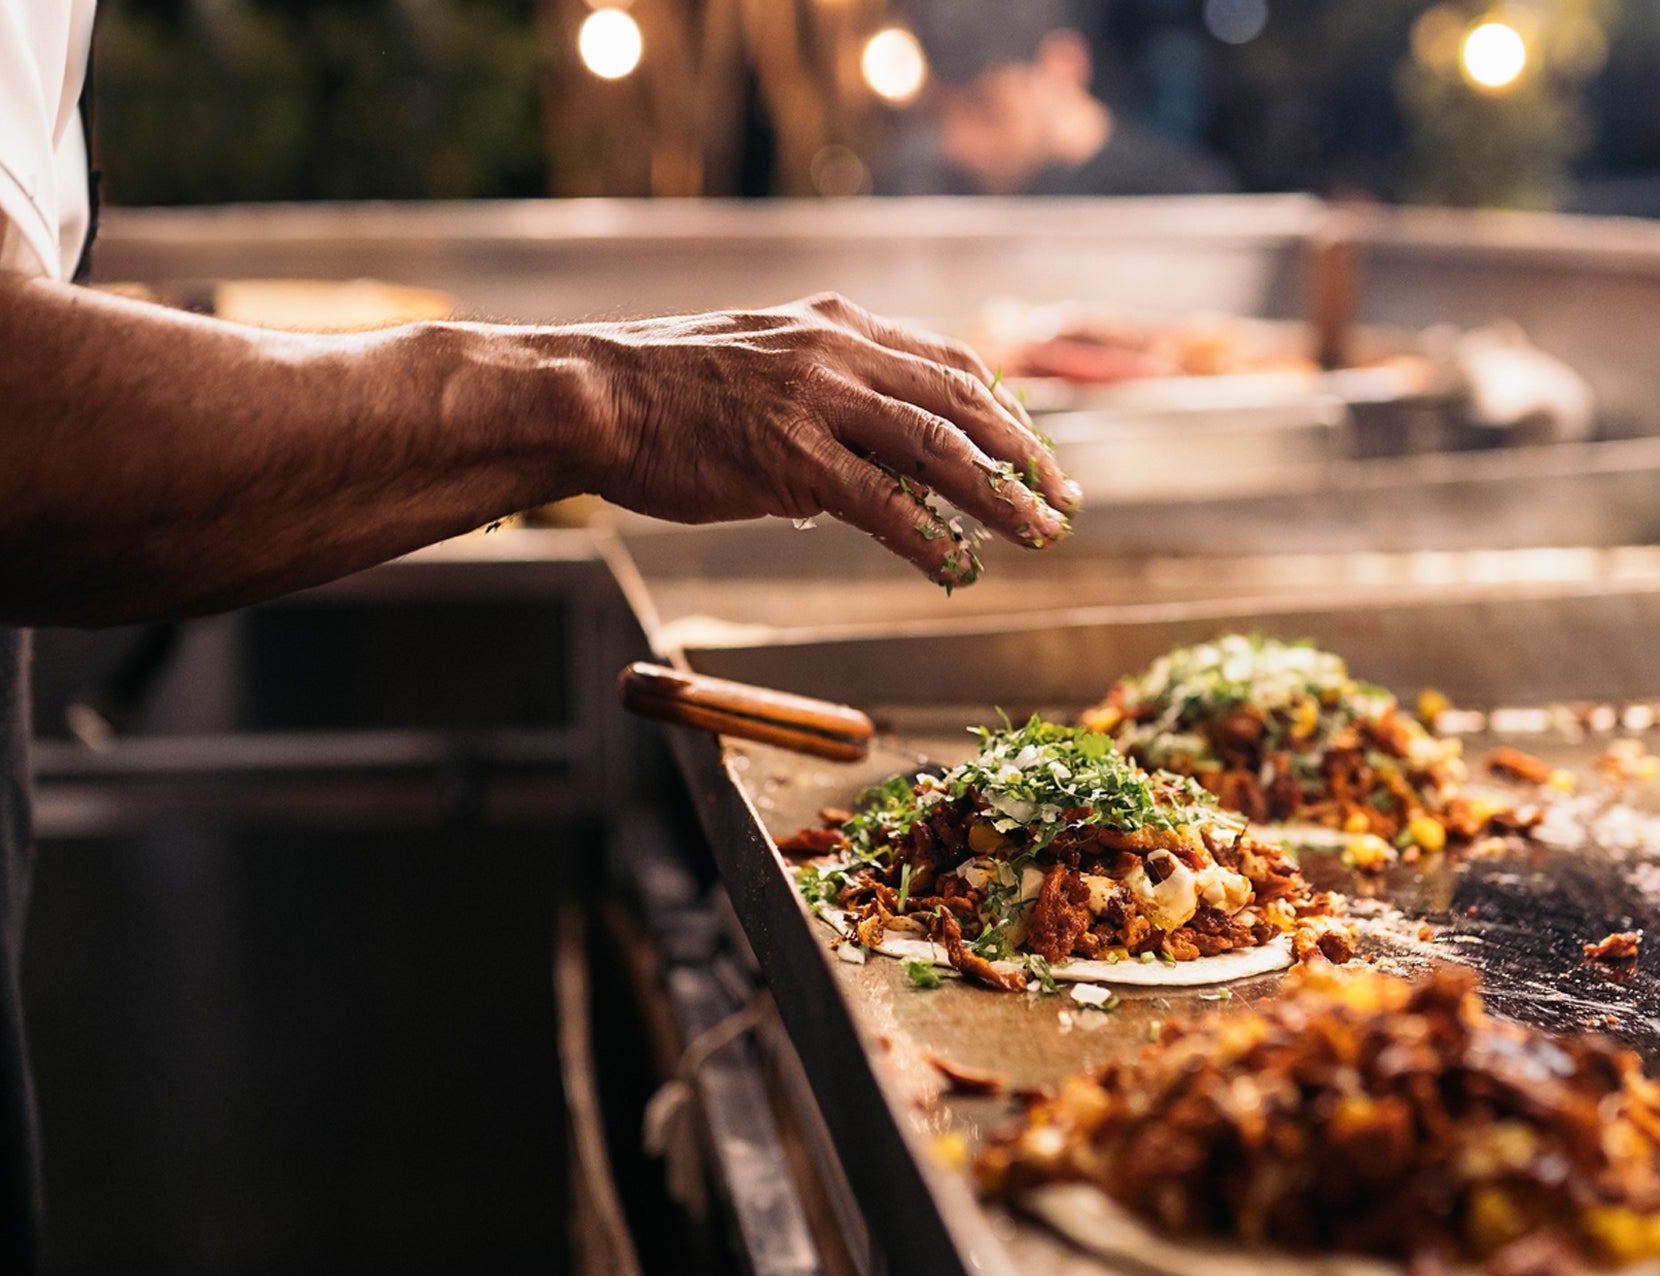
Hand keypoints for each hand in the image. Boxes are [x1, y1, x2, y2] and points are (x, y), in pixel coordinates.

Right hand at [570, 293, 1079, 586]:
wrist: (594, 394)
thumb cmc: (665, 391)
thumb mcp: (761, 366)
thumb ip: (822, 397)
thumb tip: (865, 463)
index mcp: (837, 324)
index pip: (947, 362)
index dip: (1004, 411)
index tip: (1037, 451)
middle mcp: (839, 350)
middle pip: (962, 401)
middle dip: (1024, 454)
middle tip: (1065, 499)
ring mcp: (816, 400)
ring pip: (938, 449)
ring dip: (999, 496)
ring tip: (1039, 535)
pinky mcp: (790, 456)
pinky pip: (882, 502)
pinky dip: (930, 538)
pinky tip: (960, 567)